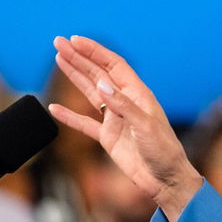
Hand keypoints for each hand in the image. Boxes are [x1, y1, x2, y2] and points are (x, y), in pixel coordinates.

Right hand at [50, 35, 201, 221]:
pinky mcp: (108, 137)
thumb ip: (123, 106)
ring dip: (74, 76)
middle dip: (79, 58)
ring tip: (58, 59)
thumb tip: (102, 85)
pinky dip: (69, 116)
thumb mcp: (146, 126)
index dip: (94, 51)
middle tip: (58, 43)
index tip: (75, 41)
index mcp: (138, 94)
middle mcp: (125, 102)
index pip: (113, 65)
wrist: (166, 180)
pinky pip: (85, 123)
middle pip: (98, 74)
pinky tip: (55, 108)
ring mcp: (115, 119)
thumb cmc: (165, 152)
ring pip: (90, 92)